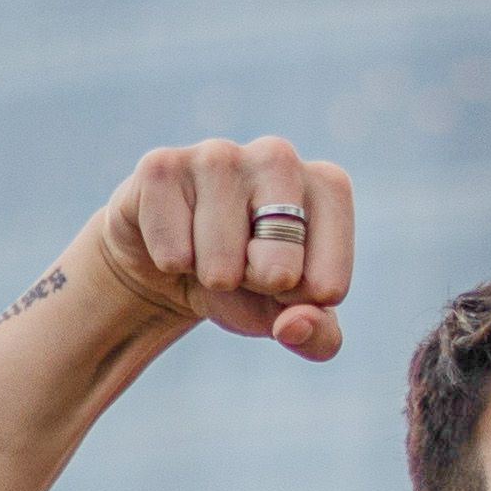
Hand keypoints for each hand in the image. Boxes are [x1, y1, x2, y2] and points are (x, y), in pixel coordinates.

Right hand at [98, 140, 353, 361]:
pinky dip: (171, 265)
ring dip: (211, 278)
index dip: (298, 302)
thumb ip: (318, 335)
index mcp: (328, 186)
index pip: (328, 284)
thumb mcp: (291, 316)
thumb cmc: (247, 282)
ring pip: (220, 264)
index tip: (283, 279)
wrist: (174, 263)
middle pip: (279, 268)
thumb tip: (293, 326)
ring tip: (207, 253)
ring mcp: (218, 154)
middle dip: (257, 287)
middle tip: (244, 267)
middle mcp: (278, 156)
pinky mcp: (162, 167)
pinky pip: (173, 254)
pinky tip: (174, 239)